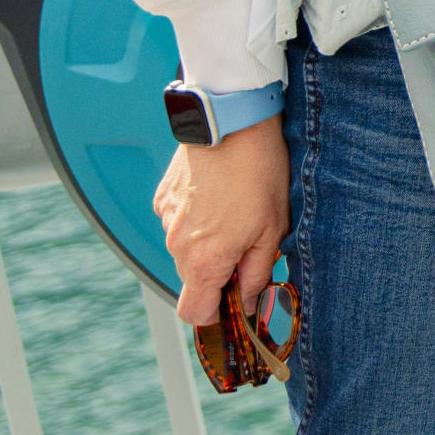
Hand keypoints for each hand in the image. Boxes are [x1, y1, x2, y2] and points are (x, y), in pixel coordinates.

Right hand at [155, 120, 289, 329]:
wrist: (233, 122)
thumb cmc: (259, 172)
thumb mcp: (272, 229)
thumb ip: (256, 273)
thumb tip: (247, 302)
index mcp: (204, 260)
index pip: (193, 312)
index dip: (215, 313)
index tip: (235, 300)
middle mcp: (177, 244)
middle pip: (193, 279)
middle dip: (218, 272)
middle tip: (248, 244)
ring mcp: (166, 219)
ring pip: (185, 250)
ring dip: (208, 243)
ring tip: (236, 211)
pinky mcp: (163, 197)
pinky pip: (178, 223)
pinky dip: (196, 219)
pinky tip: (220, 195)